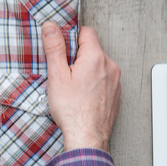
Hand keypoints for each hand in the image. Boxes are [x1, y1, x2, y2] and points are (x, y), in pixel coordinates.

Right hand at [42, 22, 121, 152]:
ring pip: (99, 65)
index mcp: (96, 57)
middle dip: (78, 57)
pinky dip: (94, 83)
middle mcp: (110, 66)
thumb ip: (55, 48)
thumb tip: (50, 27)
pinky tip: (83, 96)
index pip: (87, 32)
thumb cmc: (73, 111)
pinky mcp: (116, 94)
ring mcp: (115, 81)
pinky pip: (105, 80)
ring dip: (87, 70)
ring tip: (74, 88)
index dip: (72, 37)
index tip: (64, 49)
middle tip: (65, 73)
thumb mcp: (57, 76)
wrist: (87, 138)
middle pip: (93, 49)